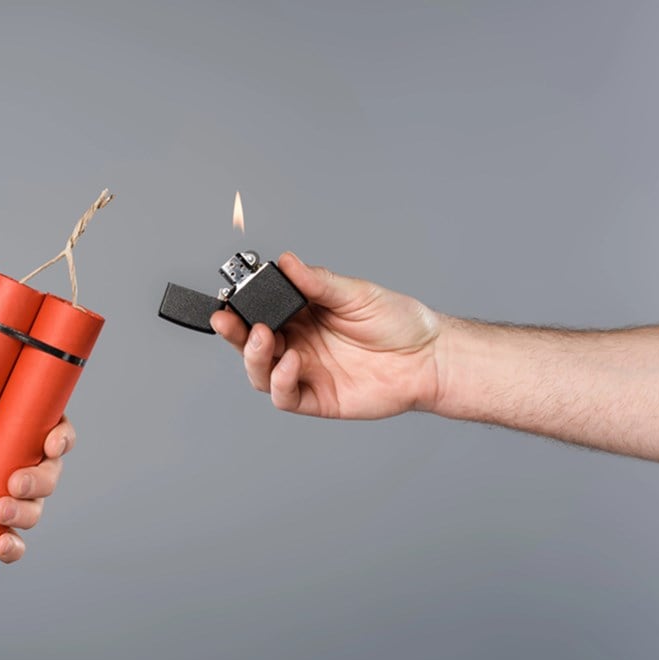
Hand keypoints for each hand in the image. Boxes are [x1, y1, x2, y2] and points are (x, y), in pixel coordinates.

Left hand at [0, 383, 73, 563]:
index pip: (42, 423)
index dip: (60, 435)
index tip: (52, 444)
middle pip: (46, 470)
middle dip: (42, 480)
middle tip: (14, 484)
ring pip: (31, 506)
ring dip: (28, 514)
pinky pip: (3, 539)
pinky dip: (11, 547)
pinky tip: (0, 546)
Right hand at [211, 252, 442, 418]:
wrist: (430, 358)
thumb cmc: (399, 323)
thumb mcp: (355, 293)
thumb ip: (318, 282)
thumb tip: (288, 261)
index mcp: (301, 315)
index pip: (259, 312)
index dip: (239, 308)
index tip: (228, 299)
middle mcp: (297, 343)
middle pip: (251, 343)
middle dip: (234, 333)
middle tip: (228, 320)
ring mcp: (305, 372)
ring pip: (260, 370)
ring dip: (254, 355)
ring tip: (264, 337)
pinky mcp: (316, 398)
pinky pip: (284, 395)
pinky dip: (280, 380)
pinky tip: (292, 361)